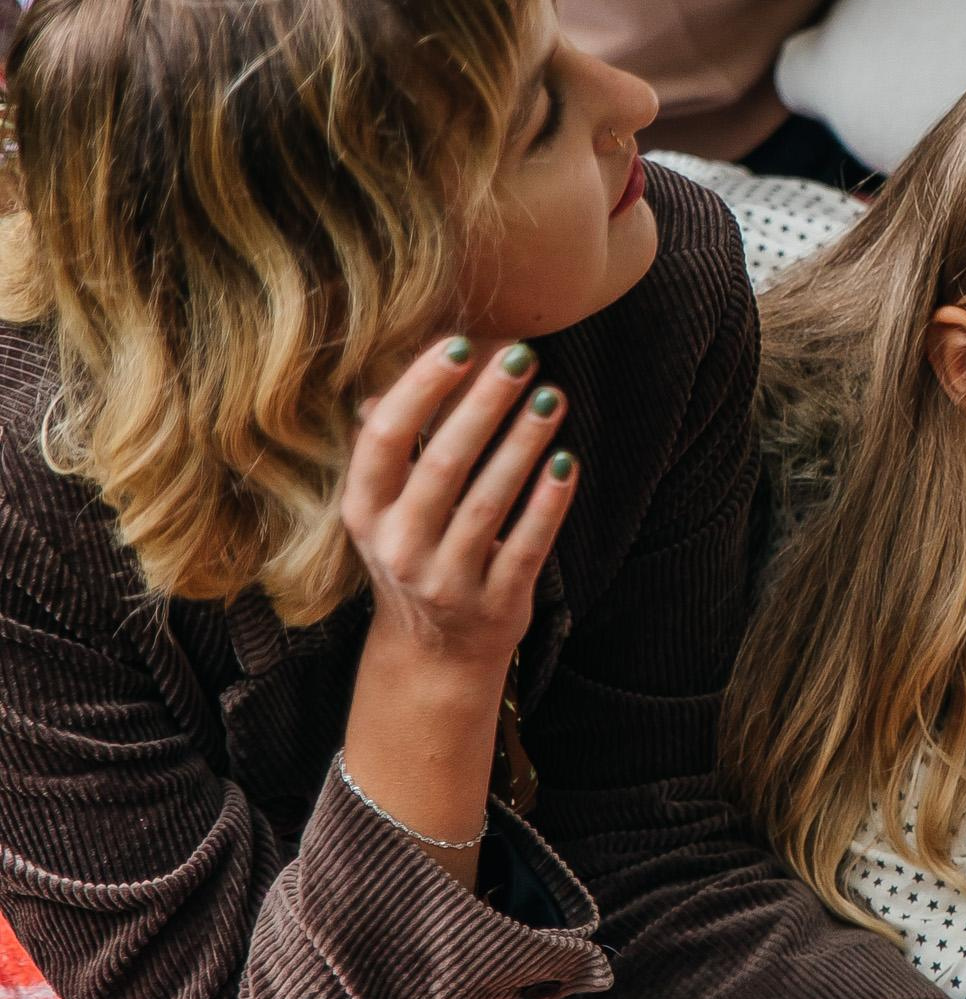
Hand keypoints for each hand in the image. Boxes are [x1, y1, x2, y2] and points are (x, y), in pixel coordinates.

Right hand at [344, 335, 573, 688]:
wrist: (434, 653)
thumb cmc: (415, 551)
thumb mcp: (387, 507)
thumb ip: (392, 447)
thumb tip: (393, 378)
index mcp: (365, 512)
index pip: (384, 441)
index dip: (419, 390)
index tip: (459, 345)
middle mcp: (398, 548)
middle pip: (443, 465)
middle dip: (484, 406)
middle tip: (522, 357)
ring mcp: (446, 581)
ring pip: (488, 503)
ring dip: (523, 445)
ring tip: (552, 397)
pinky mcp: (495, 604)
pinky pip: (527, 547)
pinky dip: (548, 503)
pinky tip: (568, 461)